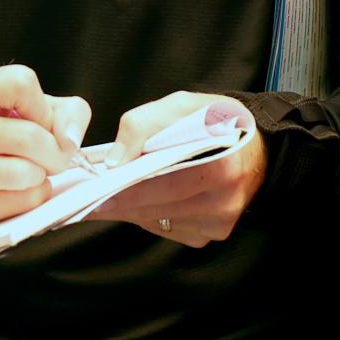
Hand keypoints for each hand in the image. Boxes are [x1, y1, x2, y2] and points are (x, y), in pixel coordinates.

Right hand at [0, 66, 92, 226]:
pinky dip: (33, 198)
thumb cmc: (9, 134)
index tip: (44, 123)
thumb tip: (69, 140)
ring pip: (21, 173)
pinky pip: (18, 202)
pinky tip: (21, 190)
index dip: (45, 109)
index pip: (20, 83)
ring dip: (41, 175)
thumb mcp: (42, 109)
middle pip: (27, 137)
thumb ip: (70, 113)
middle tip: (52, 157)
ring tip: (33, 171)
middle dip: (53, 152)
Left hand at [91, 92, 266, 246]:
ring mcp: (218, 223)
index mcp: (222, 168)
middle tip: (81, 197)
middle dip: (117, 202)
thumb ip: (145, 123)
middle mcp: (223, 203)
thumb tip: (115, 159)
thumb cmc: (220, 121)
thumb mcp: (184, 105)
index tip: (92, 193)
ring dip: (129, 208)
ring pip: (157, 221)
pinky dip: (148, 213)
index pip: (163, 185)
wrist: (259, 148)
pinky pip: (167, 227)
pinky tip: (141, 198)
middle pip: (156, 207)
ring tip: (104, 195)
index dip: (125, 190)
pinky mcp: (210, 234)